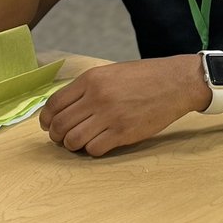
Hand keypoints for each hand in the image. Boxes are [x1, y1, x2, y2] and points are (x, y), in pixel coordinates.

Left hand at [39, 56, 208, 155]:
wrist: (175, 82)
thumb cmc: (144, 77)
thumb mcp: (111, 72)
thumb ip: (88, 87)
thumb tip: (65, 108)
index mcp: (91, 79)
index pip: (54, 104)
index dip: (46, 118)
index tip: (48, 125)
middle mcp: (96, 97)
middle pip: (60, 124)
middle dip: (56, 135)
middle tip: (62, 138)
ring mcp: (110, 116)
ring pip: (73, 140)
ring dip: (72, 145)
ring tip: (79, 143)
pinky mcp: (123, 133)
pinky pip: (94, 149)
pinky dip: (92, 150)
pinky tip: (99, 144)